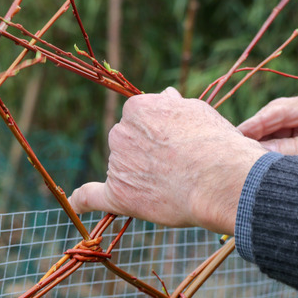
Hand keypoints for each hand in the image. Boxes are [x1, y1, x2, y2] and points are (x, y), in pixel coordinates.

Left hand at [69, 88, 266, 234]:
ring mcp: (118, 165)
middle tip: (178, 165)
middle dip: (145, 153)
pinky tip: (78, 203)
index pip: (139, 119)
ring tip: (173, 184)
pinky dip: (83, 201)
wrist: (219, 178)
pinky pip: (92, 197)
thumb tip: (165, 95)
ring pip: (123, 170)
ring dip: (139, 176)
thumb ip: (173, 106)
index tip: (175, 142)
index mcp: (137, 108)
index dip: (157, 132)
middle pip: (127, 143)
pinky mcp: (119, 195)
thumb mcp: (197, 111)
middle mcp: (120, 133)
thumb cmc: (214, 142)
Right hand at [237, 90, 297, 181]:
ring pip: (281, 142)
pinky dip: (277, 166)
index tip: (234, 139)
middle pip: (278, 125)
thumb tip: (255, 156)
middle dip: (256, 140)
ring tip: (243, 169)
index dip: (255, 124)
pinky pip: (290, 156)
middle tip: (231, 155)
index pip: (283, 110)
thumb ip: (295, 153)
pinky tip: (262, 177)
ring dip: (265, 155)